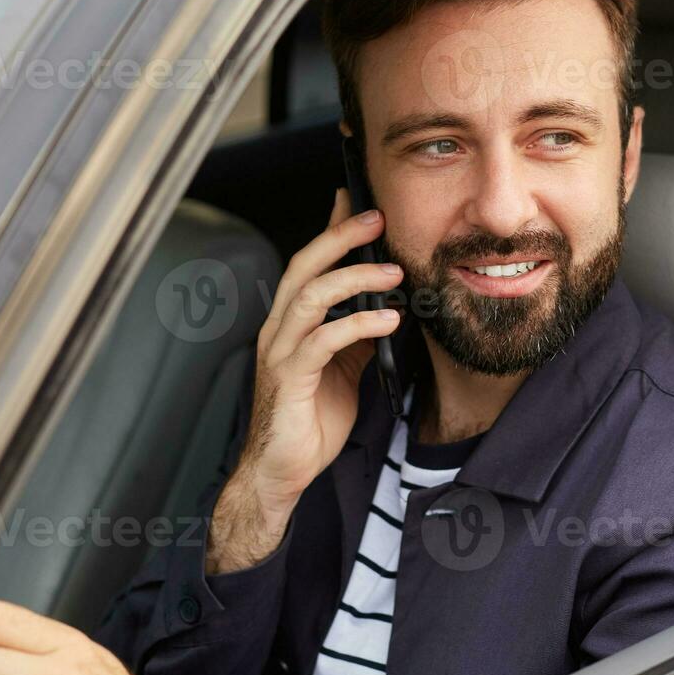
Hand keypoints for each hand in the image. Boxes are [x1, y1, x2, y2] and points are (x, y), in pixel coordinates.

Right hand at [207, 187, 401, 572]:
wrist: (282, 473)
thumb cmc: (310, 421)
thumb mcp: (345, 369)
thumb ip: (357, 335)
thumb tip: (388, 306)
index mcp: (291, 324)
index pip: (309, 265)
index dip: (331, 231)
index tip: (360, 202)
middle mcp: (279, 330)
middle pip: (304, 267)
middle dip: (340, 237)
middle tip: (378, 218)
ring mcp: (281, 352)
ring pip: (311, 296)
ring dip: (355, 277)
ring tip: (393, 272)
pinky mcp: (290, 379)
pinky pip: (323, 340)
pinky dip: (358, 324)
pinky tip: (388, 320)